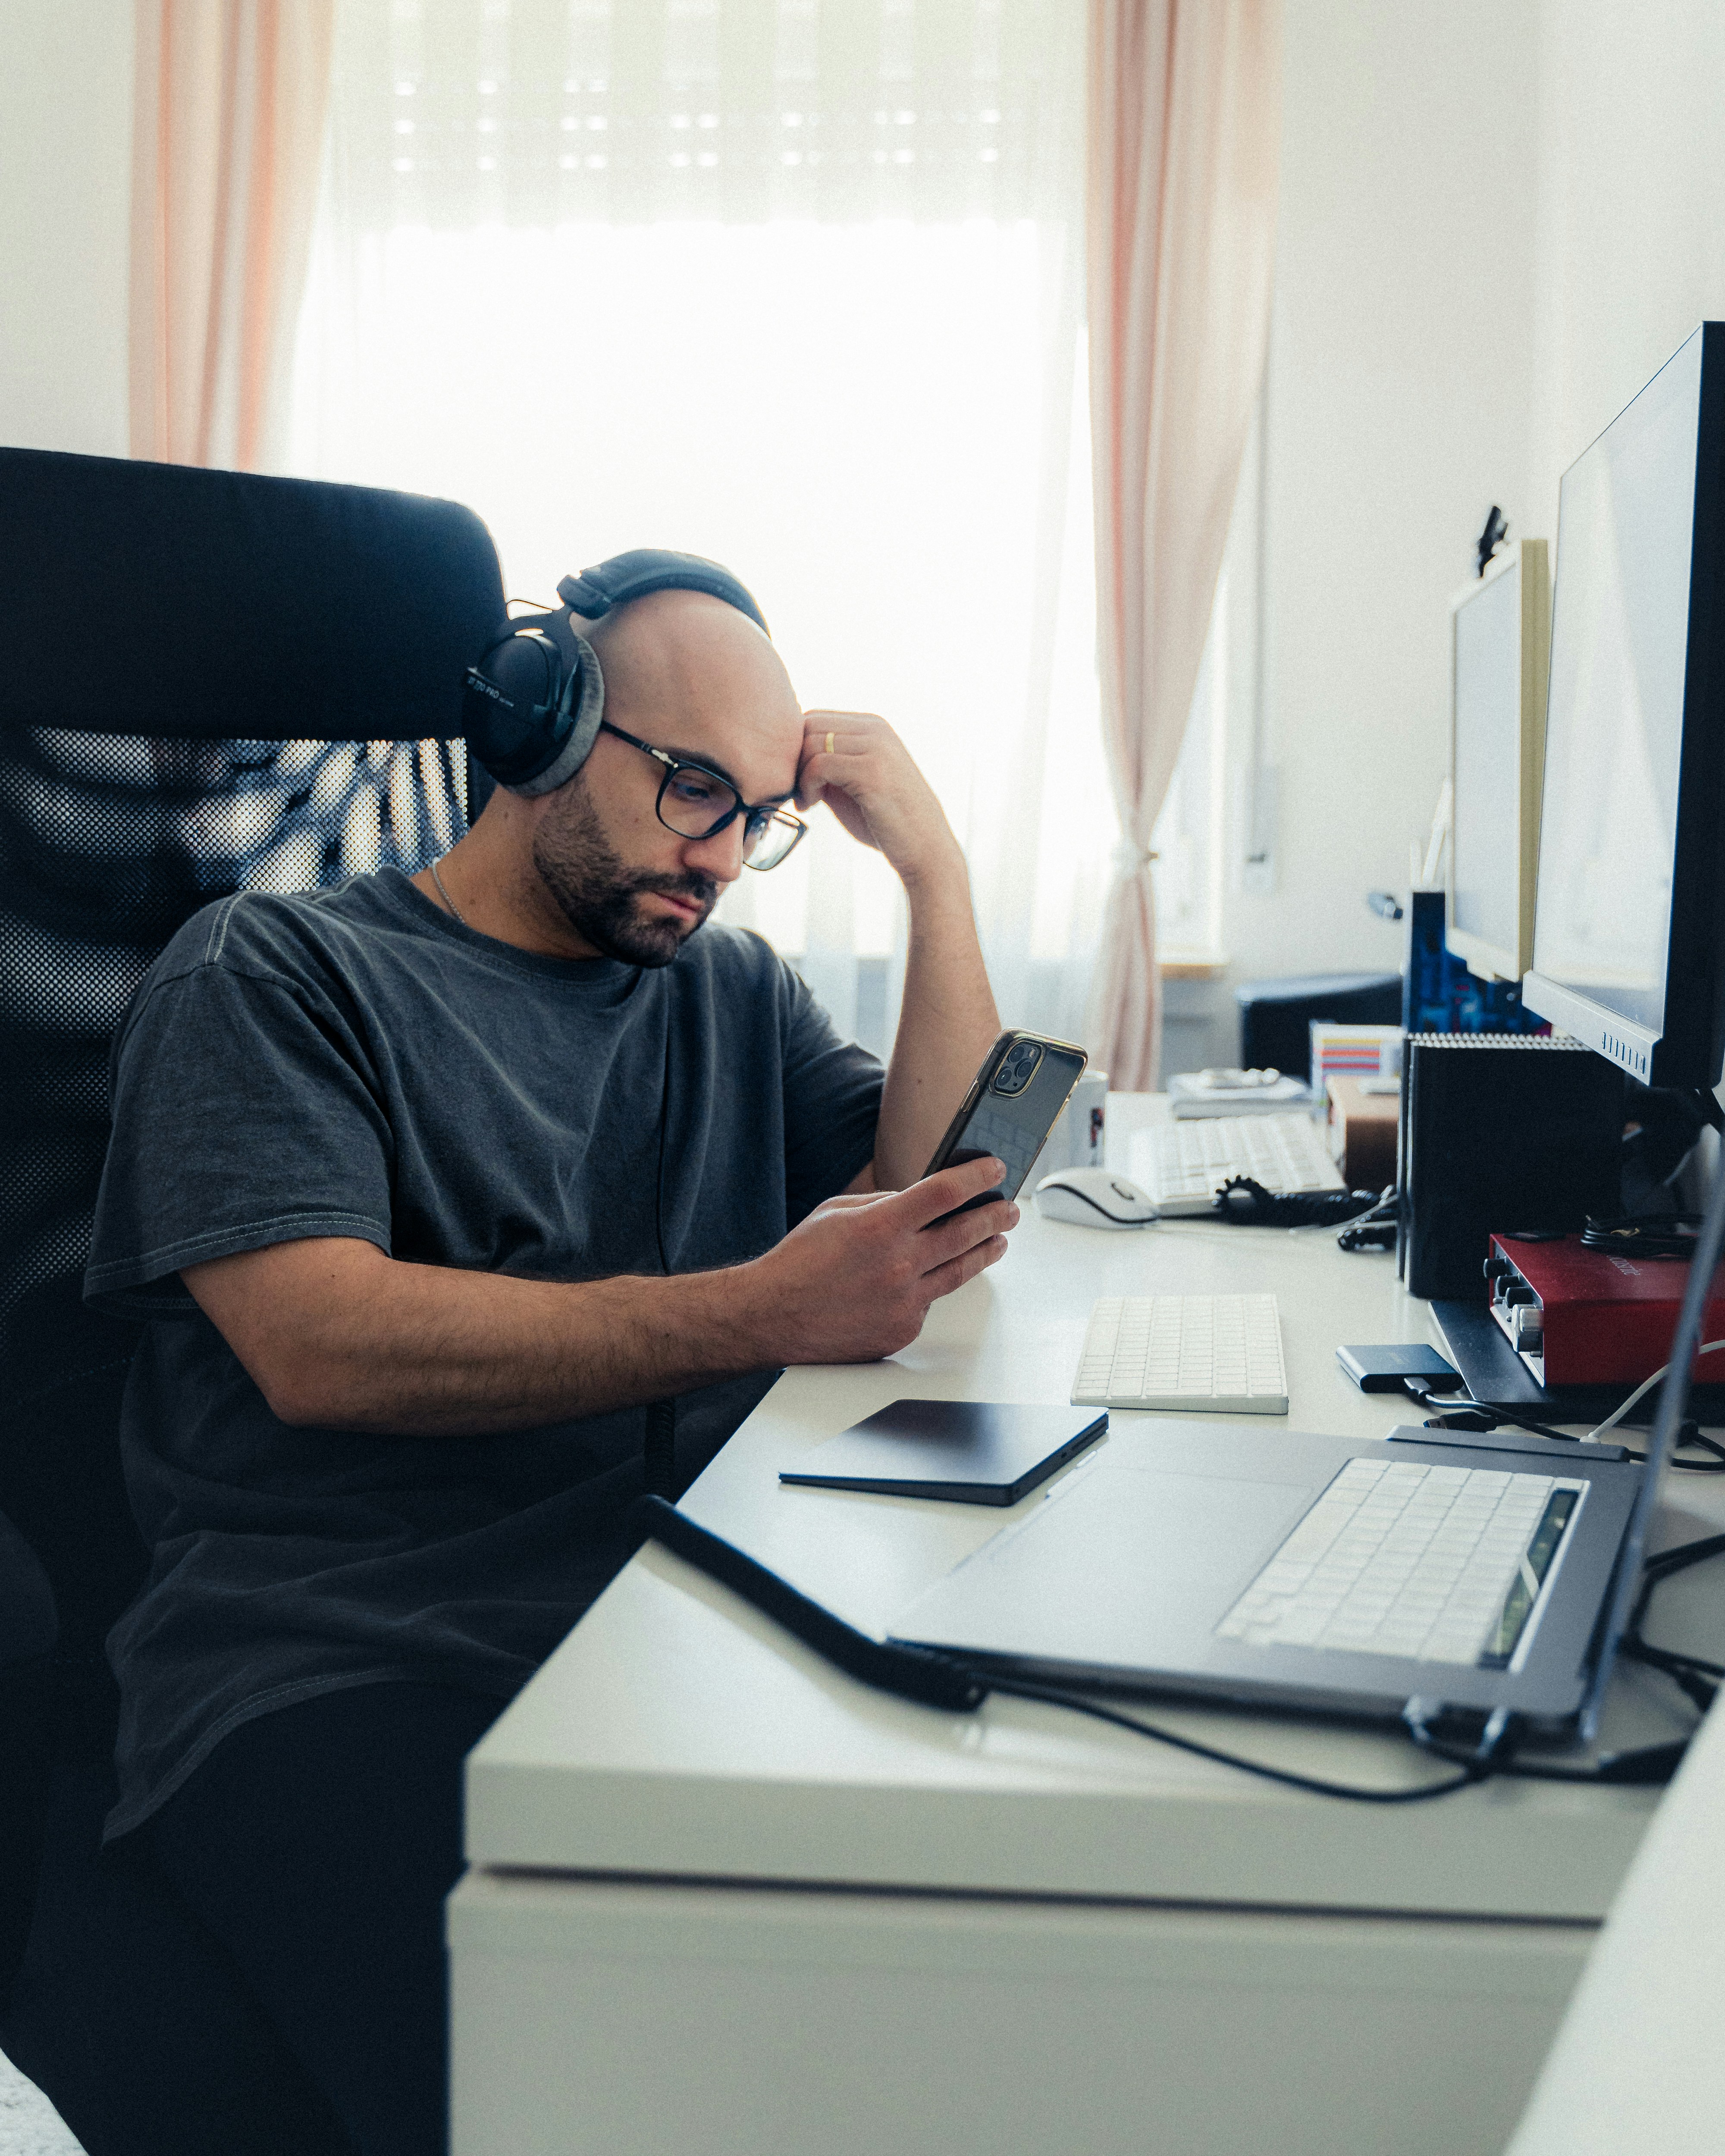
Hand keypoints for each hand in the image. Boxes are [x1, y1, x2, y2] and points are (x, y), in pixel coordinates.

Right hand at [740, 1155, 1017, 1364]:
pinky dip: (933, 1286)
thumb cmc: (799, 1263)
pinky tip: (934, 1276)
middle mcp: (897, 1265)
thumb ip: (883, 1203)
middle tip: (1009, 1208)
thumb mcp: (836, 1212)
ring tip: (998, 1240)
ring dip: (984, 1251)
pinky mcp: (903, 1330)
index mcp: (879, 1227)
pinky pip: (930, 1302)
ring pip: (960, 1272)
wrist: (772, 1317)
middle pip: (965, 1233)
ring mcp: (903, 1301)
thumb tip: (921, 1201)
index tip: (994, 1168)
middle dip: (994, 1216)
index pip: (944, 1193)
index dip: (976, 1177)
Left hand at [795, 711, 964, 893]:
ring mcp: (876, 747)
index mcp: (872, 727)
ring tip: (805, 801)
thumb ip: (828, 764)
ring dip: (798, 774)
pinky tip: (810, 806)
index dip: (795, 748)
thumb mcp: (851, 783)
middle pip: (809, 725)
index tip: (797, 781)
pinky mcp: (871, 770)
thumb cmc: (885, 821)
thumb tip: (788, 756)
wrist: (924, 848)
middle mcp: (875, 729)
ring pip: (811, 743)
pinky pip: (819, 765)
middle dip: (793, 759)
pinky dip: (806, 786)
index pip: (815, 717)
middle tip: (795, 791)